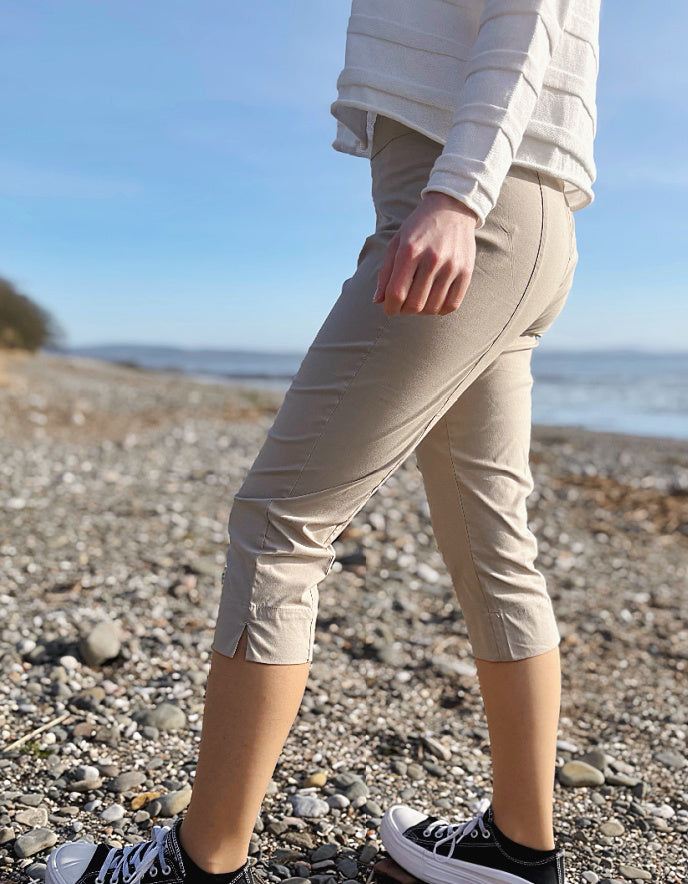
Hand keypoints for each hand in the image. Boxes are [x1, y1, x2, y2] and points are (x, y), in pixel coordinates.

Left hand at [373, 191, 478, 316]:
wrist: (452, 207)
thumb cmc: (419, 227)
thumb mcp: (397, 242)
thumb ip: (386, 272)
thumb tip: (378, 300)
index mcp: (410, 251)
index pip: (396, 293)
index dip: (390, 307)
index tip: (389, 308)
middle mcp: (432, 259)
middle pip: (414, 304)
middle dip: (404, 310)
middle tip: (403, 304)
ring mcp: (451, 266)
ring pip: (432, 307)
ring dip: (421, 311)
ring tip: (418, 301)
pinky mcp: (466, 272)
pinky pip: (452, 305)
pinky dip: (440, 309)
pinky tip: (434, 301)